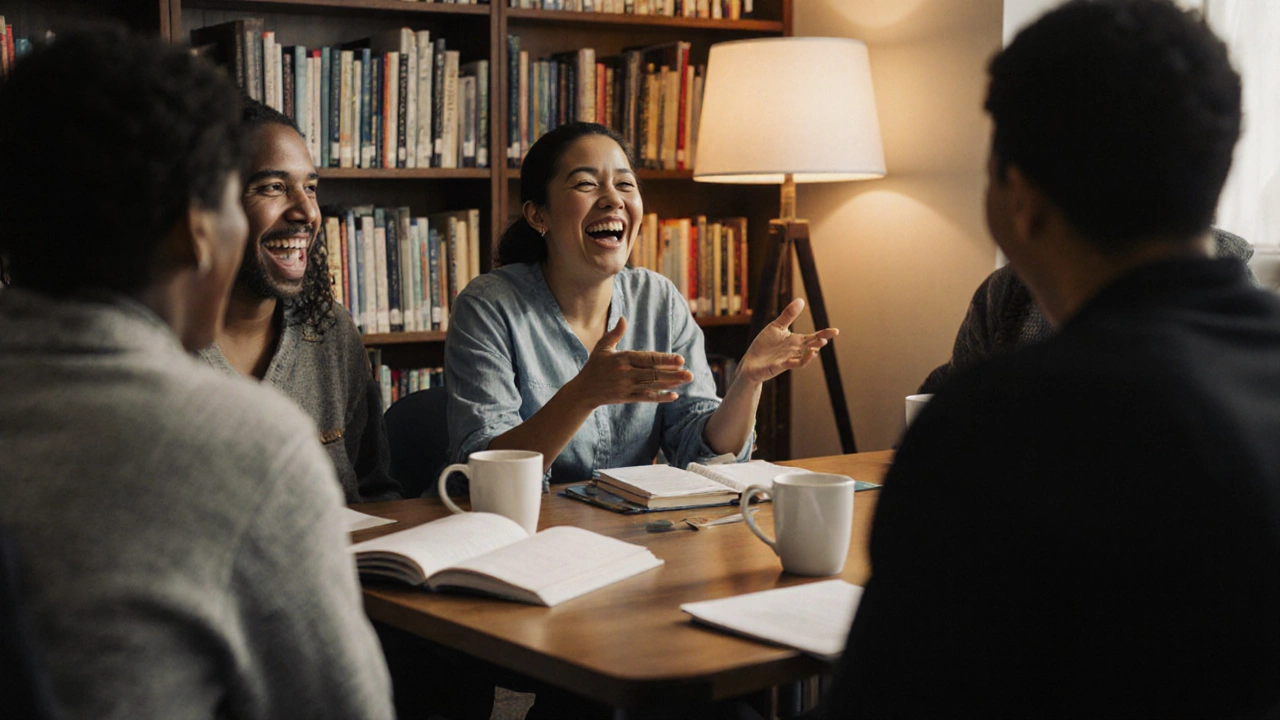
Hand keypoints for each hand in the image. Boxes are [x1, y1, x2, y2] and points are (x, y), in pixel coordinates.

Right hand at [568, 316, 693, 408]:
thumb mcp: (602, 347)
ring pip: (652, 385)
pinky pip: (646, 398)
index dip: (664, 359)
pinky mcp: (626, 398)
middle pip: (653, 373)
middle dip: (673, 374)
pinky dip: (660, 397)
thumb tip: (623, 318)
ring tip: (686, 381)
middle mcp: (625, 374)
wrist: (583, 391)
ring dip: (671, 384)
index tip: (680, 360)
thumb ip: (614, 334)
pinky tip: (674, 396)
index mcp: (621, 359)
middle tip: (689, 374)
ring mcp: (626, 387)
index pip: (647, 359)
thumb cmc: (594, 366)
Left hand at [736, 298, 837, 385]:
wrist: (750, 362)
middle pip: (810, 346)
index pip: (813, 337)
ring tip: (817, 347)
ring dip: (810, 354)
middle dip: (819, 342)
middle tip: (827, 337)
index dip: (824, 334)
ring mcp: (787, 359)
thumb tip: (802, 299)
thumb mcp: (776, 327)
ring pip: (802, 358)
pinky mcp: (778, 366)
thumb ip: (788, 315)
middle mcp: (794, 351)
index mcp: (795, 341)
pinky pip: (790, 364)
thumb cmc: (765, 345)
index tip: (835, 331)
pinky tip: (798, 358)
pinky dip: (796, 362)